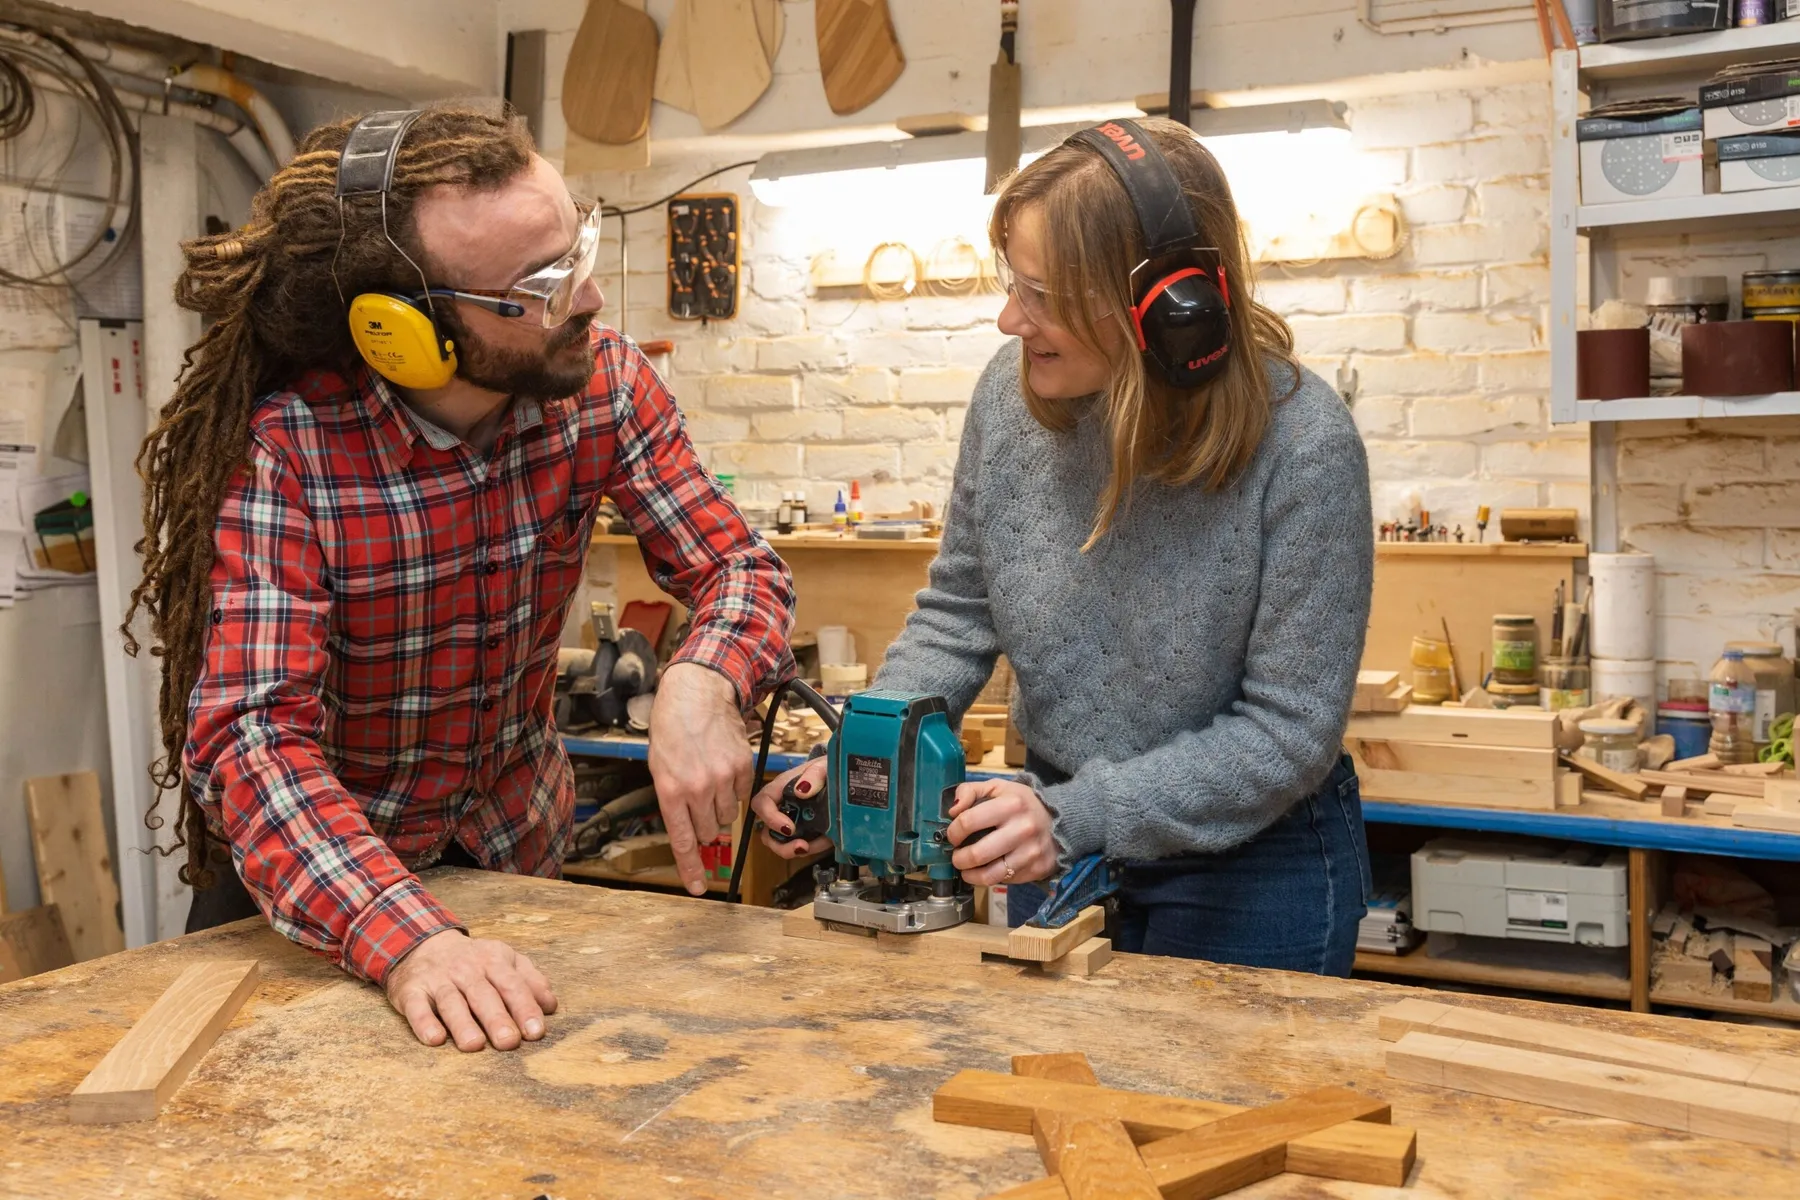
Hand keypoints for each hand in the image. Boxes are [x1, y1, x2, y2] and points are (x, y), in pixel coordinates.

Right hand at [385, 929, 557, 1050]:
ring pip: (451, 1002)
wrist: (422, 943)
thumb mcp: (504, 960)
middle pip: (483, 995)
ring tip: (474, 1045)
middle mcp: (466, 969)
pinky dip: (424, 1023)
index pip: (512, 984)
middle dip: (497, 1019)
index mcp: (494, 960)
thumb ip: (530, 980)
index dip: (525, 1007)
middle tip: (509, 1042)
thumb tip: (551, 1006)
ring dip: (462, 1024)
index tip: (536, 1031)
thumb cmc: (474, 961)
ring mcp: (438, 979)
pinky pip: (417, 1007)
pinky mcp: (411, 991)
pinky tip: (434, 1039)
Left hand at [649, 662, 753, 894]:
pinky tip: (722, 768)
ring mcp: (722, 778)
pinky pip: (742, 795)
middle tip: (697, 802)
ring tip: (709, 779)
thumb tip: (689, 829)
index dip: (691, 868)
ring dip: (719, 806)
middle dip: (702, 824)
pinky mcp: (742, 768)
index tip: (697, 888)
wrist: (698, 693)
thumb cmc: (672, 728)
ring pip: (727, 815)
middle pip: (708, 831)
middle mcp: (697, 788)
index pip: (683, 841)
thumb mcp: (660, 767)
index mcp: (670, 790)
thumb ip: (673, 800)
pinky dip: (734, 789)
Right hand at [750, 758, 832, 859]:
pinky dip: (814, 848)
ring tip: (811, 847)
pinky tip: (827, 841)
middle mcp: (782, 807)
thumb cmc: (827, 768)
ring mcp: (794, 822)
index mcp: (781, 789)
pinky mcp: (807, 833)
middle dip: (780, 845)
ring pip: (781, 844)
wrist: (842, 778)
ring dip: (794, 851)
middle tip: (802, 846)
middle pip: (767, 831)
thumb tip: (801, 790)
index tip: (789, 828)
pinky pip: (804, 847)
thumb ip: (814, 774)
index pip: (762, 803)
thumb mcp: (823, 766)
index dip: (770, 818)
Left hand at [945, 779, 1056, 885]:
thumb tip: (952, 811)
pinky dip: (989, 878)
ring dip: (970, 874)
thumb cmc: (1022, 804)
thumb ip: (970, 791)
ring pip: (989, 875)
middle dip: (959, 858)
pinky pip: (1003, 880)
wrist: (1061, 821)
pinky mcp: (1036, 869)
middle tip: (957, 856)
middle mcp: (1023, 829)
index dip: (954, 832)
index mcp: (1011, 804)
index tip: (953, 836)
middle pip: (977, 854)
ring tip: (966, 868)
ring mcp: (1031, 852)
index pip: (968, 821)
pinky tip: (985, 870)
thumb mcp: (998, 788)